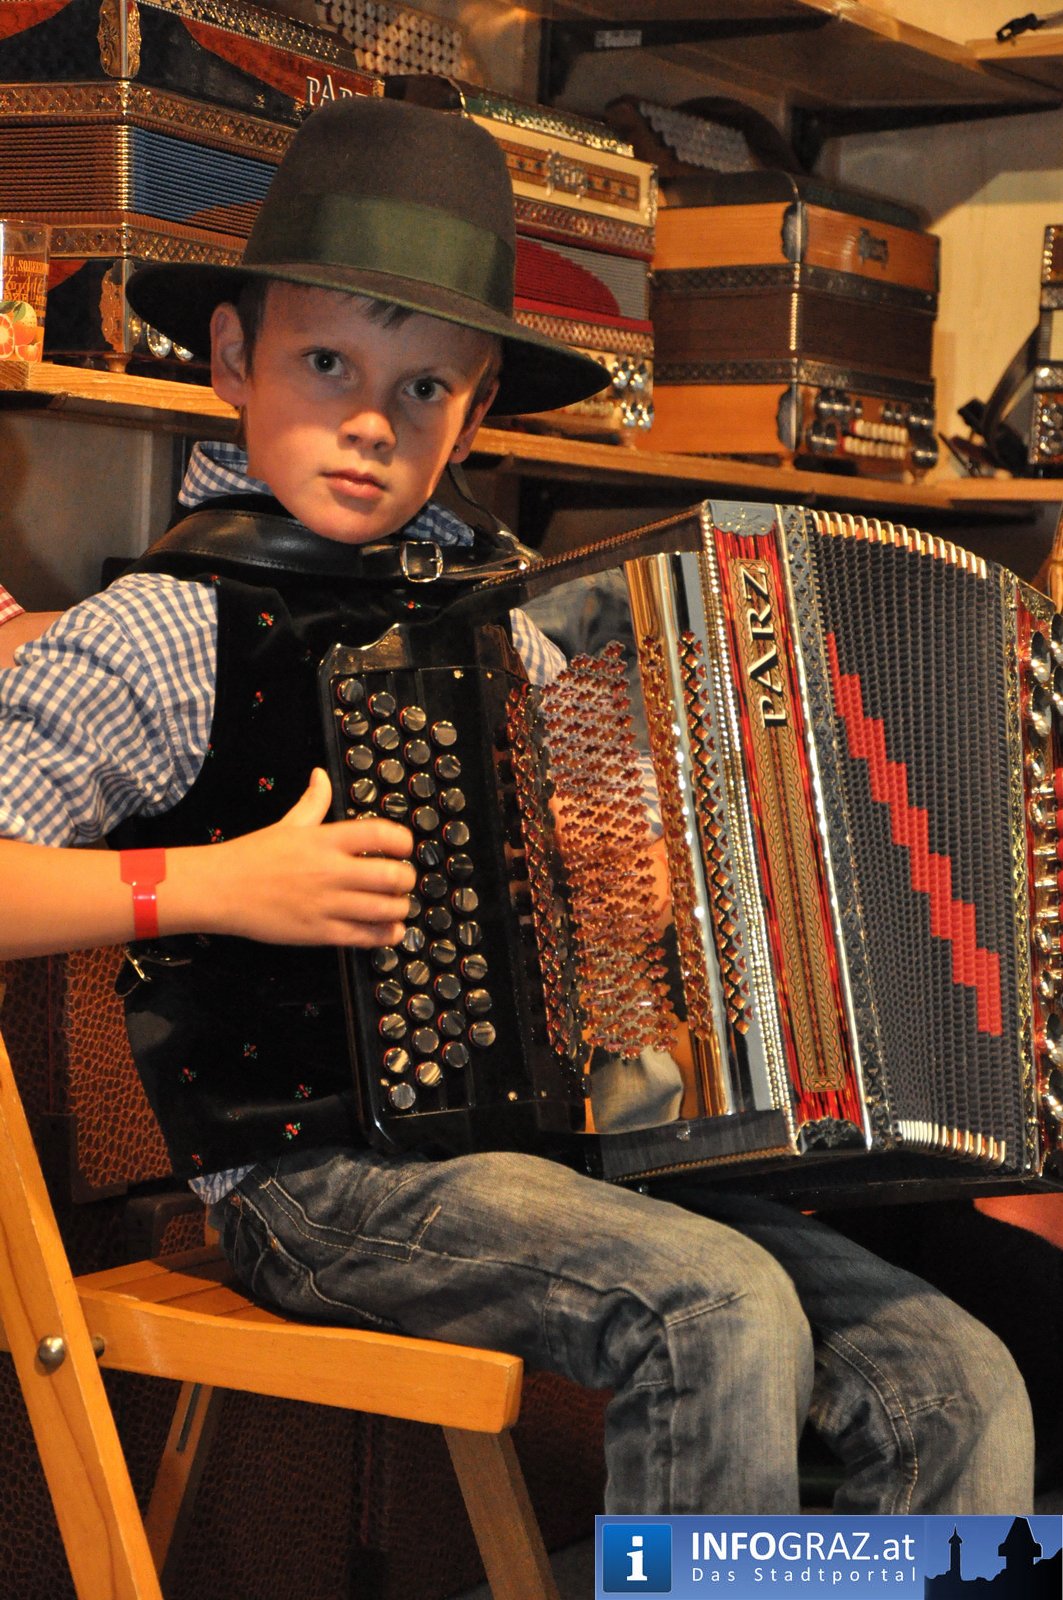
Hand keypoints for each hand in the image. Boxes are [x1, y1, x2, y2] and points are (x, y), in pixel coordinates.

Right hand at [198, 768, 415, 946]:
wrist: (219, 889)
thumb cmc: (253, 855)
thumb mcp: (288, 824)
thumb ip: (314, 801)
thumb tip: (321, 774)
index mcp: (325, 840)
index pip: (381, 834)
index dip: (403, 841)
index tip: (404, 847)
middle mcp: (331, 871)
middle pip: (392, 876)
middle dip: (406, 879)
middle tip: (402, 880)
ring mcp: (327, 904)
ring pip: (385, 910)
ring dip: (399, 908)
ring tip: (395, 905)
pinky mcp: (320, 933)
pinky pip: (365, 937)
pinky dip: (386, 935)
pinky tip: (389, 930)